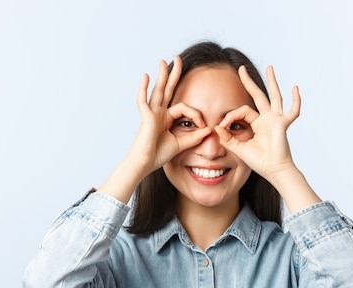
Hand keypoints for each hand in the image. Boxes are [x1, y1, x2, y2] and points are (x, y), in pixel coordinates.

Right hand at [126, 57, 211, 174]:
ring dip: (161, 76)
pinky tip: (146, 77)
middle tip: (179, 59)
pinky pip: (143, 100)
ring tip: (164, 62)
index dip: (196, 115)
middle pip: (167, 90)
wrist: (145, 163)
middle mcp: (159, 113)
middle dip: (173, 75)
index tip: (204, 125)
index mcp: (166, 118)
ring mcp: (151, 113)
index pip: (184, 108)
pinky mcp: (146, 117)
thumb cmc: (158, 155)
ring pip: (158, 91)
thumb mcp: (181, 144)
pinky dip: (143, 89)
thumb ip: (194, 137)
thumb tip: (209, 129)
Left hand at [215, 65, 300, 182]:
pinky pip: (293, 111)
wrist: (273, 171)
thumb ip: (227, 138)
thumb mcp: (239, 149)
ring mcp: (276, 119)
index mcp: (257, 124)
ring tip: (270, 67)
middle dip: (249, 82)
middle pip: (257, 95)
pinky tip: (295, 88)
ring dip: (272, 82)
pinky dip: (296, 101)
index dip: (230, 116)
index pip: (242, 111)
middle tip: (241, 68)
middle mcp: (267, 119)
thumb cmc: (260, 162)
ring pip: (274, 96)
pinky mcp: (283, 124)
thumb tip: (216, 127)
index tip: (220, 126)